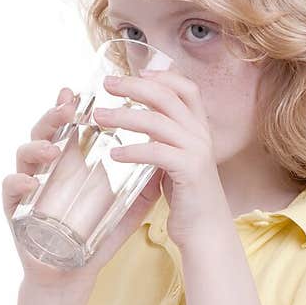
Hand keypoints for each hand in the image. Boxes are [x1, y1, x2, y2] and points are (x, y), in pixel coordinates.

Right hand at [2, 84, 163, 290]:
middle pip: (43, 132)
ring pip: (24, 156)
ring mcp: (28, 186)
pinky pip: (11, 190)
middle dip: (53, 116)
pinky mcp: (15, 210)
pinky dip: (18, 184)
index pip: (67, 126)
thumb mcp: (123, 208)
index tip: (80, 92)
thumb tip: (167, 161)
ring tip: (53, 150)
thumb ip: (142, 186)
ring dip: (37, 148)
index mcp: (70, 162)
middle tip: (67, 108)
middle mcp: (46, 168)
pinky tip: (32, 183)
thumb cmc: (94, 237)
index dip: (70, 107)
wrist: (72, 274)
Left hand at [93, 69, 228, 248]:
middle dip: (134, 87)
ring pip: (158, 121)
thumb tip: (139, 123)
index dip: (161, 77)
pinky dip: (133, 150)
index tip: (134, 73)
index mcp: (199, 129)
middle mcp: (201, 135)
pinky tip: (114, 155)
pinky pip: (157, 153)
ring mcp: (197, 152)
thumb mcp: (177, 161)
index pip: (185, 88)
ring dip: (124, 116)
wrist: (207, 232)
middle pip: (167, 97)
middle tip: (106, 85)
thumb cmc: (188, 198)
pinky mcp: (190, 172)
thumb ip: (165, 140)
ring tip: (98, 117)